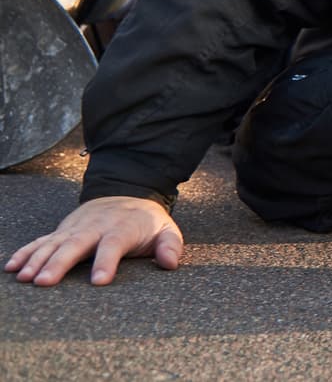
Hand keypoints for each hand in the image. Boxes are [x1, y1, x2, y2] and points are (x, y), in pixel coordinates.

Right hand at [4, 196, 183, 286]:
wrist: (127, 194)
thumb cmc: (147, 222)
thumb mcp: (166, 229)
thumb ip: (170, 245)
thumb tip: (170, 263)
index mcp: (123, 227)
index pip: (114, 244)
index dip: (106, 261)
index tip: (98, 281)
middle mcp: (96, 226)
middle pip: (77, 243)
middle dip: (60, 262)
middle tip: (45, 282)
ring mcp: (77, 227)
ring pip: (55, 242)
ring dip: (38, 259)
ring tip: (25, 278)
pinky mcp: (63, 230)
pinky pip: (42, 240)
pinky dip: (27, 252)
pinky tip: (13, 266)